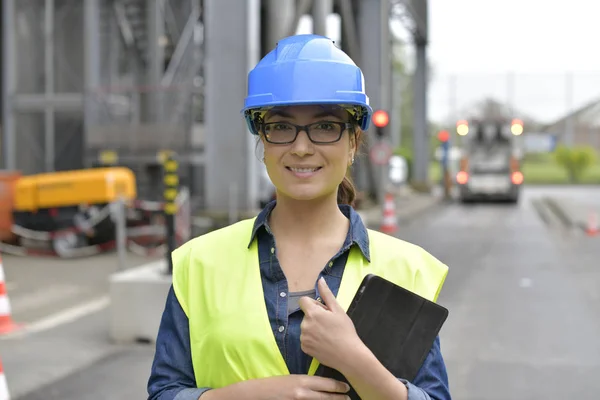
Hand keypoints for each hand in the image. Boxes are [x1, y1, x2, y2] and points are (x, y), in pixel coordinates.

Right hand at [201, 374, 350, 399]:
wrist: (256, 394)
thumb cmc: (274, 386)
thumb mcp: (291, 379)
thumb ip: (305, 383)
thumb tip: (320, 385)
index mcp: (302, 381)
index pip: (326, 384)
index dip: (339, 386)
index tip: (347, 387)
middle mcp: (302, 392)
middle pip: (327, 396)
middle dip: (340, 398)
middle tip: (349, 398)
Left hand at [299, 278, 362, 370]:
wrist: (348, 355)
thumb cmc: (345, 331)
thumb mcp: (338, 310)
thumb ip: (326, 294)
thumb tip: (320, 280)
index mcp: (312, 313)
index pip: (303, 301)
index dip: (313, 304)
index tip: (323, 311)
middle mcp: (304, 325)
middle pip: (306, 315)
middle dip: (315, 317)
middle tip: (329, 324)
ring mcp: (303, 337)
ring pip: (306, 327)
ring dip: (313, 328)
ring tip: (328, 335)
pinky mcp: (304, 348)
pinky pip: (306, 339)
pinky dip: (312, 340)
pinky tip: (324, 343)